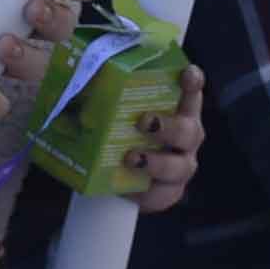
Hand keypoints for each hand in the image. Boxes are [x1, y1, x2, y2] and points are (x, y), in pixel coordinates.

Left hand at [113, 68, 206, 214]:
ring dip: (157, 162)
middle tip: (143, 122)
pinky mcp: (169, 192)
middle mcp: (186, 137)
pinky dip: (146, 191)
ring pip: (180, 166)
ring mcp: (181, 166)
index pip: (190, 92)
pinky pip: (164, 194)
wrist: (110, 171)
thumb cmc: (117, 130)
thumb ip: (101, 93)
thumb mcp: (109, 109)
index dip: (192, 82)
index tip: (187, 74)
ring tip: (131, 158)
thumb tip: (77, 78)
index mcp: (176, 110)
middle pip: (189, 131)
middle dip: (168, 126)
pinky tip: (129, 188)